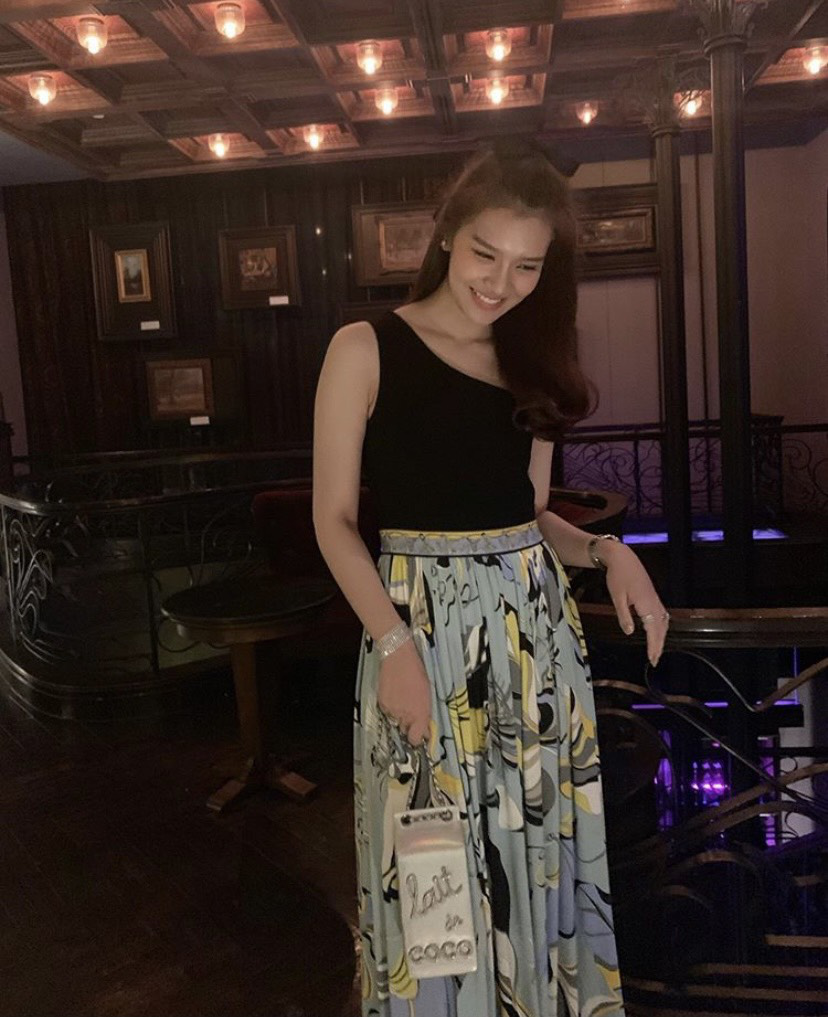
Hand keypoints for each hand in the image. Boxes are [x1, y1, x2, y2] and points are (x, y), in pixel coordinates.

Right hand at [377, 639, 431, 744]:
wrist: (398, 657)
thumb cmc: (417, 672)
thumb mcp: (427, 694)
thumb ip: (426, 714)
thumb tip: (426, 731)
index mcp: (421, 713)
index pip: (416, 739)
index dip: (419, 737)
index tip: (421, 733)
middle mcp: (406, 716)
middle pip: (405, 731)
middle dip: (409, 724)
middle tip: (412, 709)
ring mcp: (393, 711)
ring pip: (396, 721)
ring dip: (400, 715)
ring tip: (403, 698)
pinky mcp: (382, 704)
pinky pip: (387, 712)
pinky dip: (391, 707)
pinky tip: (394, 694)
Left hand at [601, 542, 669, 666]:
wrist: (622, 557)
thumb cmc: (618, 576)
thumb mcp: (617, 597)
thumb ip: (624, 615)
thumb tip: (629, 632)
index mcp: (646, 603)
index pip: (653, 630)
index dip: (653, 645)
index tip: (652, 658)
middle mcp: (654, 602)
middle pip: (661, 628)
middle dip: (659, 645)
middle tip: (654, 660)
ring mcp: (655, 598)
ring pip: (663, 622)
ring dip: (661, 637)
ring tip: (656, 650)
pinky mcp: (652, 596)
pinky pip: (661, 614)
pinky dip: (661, 626)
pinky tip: (658, 631)